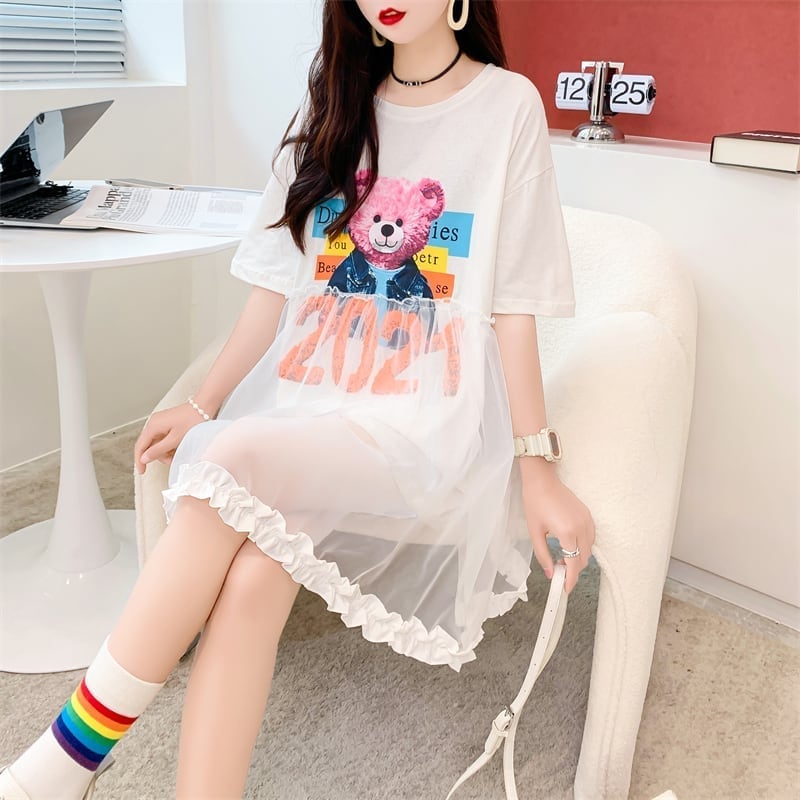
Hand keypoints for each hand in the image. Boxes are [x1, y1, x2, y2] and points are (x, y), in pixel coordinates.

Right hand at [134, 403, 205, 474]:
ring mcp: (160, 423)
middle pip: (149, 446)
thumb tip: (144, 459)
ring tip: (178, 452)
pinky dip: (170, 445)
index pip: (140, 446)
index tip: (142, 472)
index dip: (140, 460)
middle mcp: (154, 423)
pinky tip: (179, 446)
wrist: (204, 406)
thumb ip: (158, 450)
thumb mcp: (175, 439)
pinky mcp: (167, 424)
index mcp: (153, 426)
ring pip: (157, 443)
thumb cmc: (192, 420)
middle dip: (160, 455)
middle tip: (172, 460)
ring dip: (166, 451)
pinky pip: (164, 438)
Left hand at [520, 461, 595, 594]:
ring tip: (562, 559)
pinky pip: (591, 538)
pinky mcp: (588, 515)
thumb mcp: (534, 532)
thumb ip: (543, 554)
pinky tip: (569, 546)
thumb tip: (549, 572)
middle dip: (573, 571)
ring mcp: (587, 520)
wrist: (542, 481)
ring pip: (589, 549)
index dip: (570, 579)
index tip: (565, 588)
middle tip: (559, 573)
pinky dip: (583, 547)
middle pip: (583, 559)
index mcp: (567, 532)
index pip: (573, 563)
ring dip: (578, 558)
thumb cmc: (535, 503)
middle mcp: (581, 527)